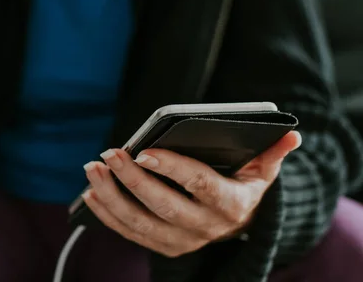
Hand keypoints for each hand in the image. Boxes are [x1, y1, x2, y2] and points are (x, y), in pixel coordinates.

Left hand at [82, 131, 301, 257]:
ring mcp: (182, 241)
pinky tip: (92, 193)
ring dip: (112, 196)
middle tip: (109, 154)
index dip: (172, 168)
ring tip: (93, 169)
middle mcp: (205, 228)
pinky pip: (130, 233)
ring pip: (140, 222)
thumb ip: (272, 152)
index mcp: (231, 205)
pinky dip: (108, 214)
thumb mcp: (262, 170)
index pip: (199, 184)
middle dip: (132, 179)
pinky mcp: (163, 246)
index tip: (144, 151)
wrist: (237, 223)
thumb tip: (291, 135)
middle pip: (162, 205)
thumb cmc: (243, 186)